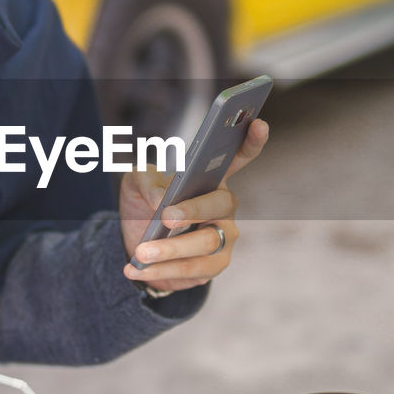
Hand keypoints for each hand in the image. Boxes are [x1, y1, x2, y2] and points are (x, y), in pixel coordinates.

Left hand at [119, 118, 268, 294]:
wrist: (136, 246)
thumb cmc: (143, 206)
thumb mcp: (135, 184)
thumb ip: (145, 180)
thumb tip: (159, 199)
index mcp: (211, 178)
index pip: (238, 157)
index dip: (251, 142)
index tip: (258, 123)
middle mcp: (223, 207)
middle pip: (220, 204)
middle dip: (193, 210)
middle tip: (167, 217)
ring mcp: (223, 236)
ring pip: (205, 243)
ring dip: (170, 249)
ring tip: (140, 253)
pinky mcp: (214, 266)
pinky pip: (193, 269)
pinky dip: (162, 270)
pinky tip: (135, 269)